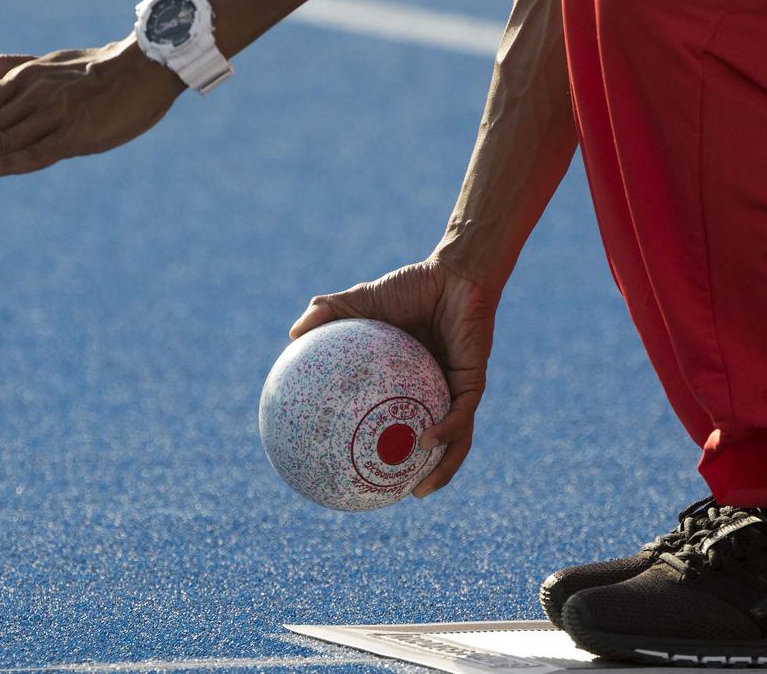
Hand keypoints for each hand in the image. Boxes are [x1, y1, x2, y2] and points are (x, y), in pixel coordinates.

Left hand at [0, 42, 185, 177]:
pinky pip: (36, 153)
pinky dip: (7, 163)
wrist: (147, 67)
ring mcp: (55, 116)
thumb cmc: (101, 67)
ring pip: (2, 138)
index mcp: (26, 79)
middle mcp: (34, 96)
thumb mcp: (49, 64)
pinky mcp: (77, 135)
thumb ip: (9, 67)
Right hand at [289, 258, 497, 497]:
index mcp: (410, 382)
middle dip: (421, 475)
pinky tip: (426, 442)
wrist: (455, 270)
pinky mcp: (474, 380)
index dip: (385, 449)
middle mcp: (437, 392)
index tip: (360, 470)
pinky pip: (461, 414)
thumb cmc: (412, 285)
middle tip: (396, 497)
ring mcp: (457, 389)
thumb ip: (330, 313)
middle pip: (433, 445)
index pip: (398, 422)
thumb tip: (292, 333)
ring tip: (419, 490)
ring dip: (442, 469)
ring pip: (455, 440)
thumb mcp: (363, 301)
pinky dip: (447, 430)